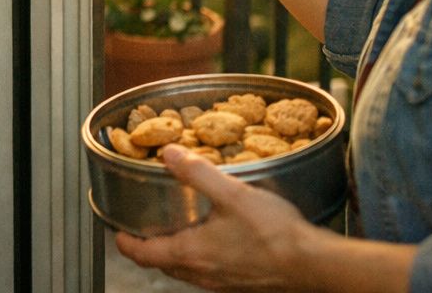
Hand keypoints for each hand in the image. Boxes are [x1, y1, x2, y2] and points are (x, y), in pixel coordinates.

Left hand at [115, 144, 317, 290]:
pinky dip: (200, 259)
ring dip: (176, 254)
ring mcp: (222, 284)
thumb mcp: (232, 193)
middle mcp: (202, 275)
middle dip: (150, 248)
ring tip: (178, 231)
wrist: (314, 265)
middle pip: (163, 265)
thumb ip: (197, 172)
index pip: (143, 254)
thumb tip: (168, 153)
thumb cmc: (274, 234)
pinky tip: (215, 241)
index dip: (126, 243)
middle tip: (145, 229)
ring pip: (186, 272)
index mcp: (191, 253)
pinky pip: (209, 274)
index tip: (118, 232)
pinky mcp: (240, 285)